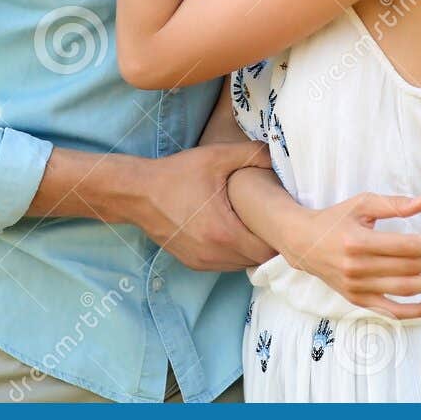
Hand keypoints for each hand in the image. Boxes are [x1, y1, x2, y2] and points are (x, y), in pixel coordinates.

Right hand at [136, 143, 274, 271]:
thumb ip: (252, 154)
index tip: (282, 217)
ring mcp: (202, 262)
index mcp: (224, 233)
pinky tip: (234, 230)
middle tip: (272, 218)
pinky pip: (225, 264)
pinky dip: (234, 252)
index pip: (268, 250)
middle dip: (268, 242)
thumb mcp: (216, 157)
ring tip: (255, 224)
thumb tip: (279, 154)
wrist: (137, 193)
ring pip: (242, 265)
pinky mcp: (193, 263)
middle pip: (257, 260)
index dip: (279, 235)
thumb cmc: (177, 174)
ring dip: (251, 249)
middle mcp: (214, 254)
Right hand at [278, 193, 420, 319]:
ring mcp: (358, 288)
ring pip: (405, 290)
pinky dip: (416, 311)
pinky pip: (392, 311)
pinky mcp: (358, 300)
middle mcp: (358, 268)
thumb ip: (393, 204)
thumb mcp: (360, 203)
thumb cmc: (335, 218)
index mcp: (359, 241)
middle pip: (410, 269)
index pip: (407, 247)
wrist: (303, 244)